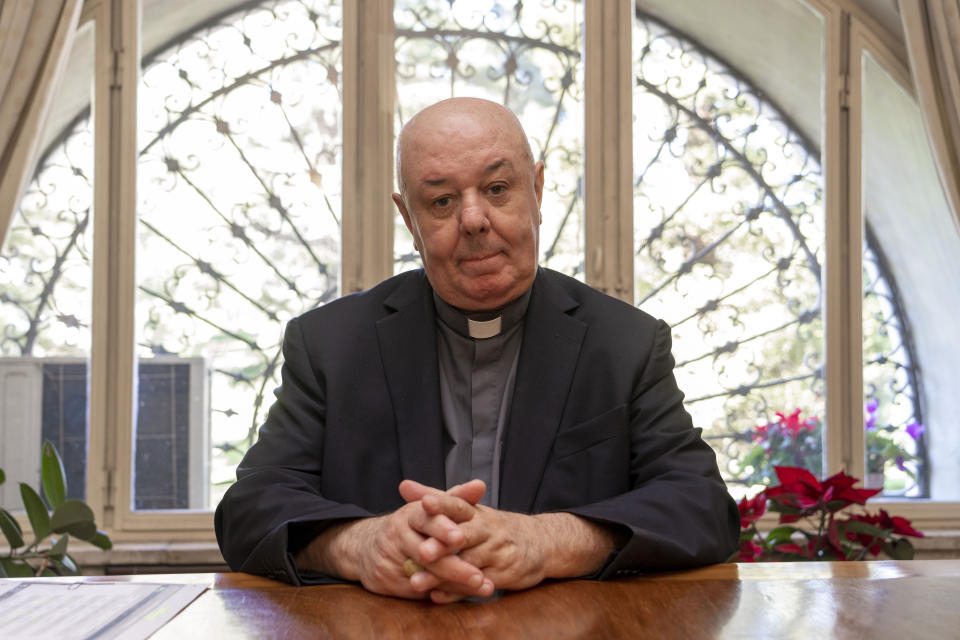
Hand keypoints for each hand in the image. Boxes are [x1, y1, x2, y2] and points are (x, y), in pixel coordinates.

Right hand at [293, 482, 490, 599]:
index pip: (426, 519)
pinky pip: (419, 591)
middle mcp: (398, 536)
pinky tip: (465, 596)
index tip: (460, 536)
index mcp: (409, 514)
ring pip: (426, 575)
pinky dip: (444, 594)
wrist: (365, 548)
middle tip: (476, 573)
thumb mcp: (428, 508)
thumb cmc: (409, 526)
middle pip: (426, 552)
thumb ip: (456, 498)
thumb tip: (481, 485)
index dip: (442, 528)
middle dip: (452, 564)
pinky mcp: (389, 582)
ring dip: (455, 582)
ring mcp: (391, 561)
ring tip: (481, 585)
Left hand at [400, 479, 622, 602]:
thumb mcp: (471, 510)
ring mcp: (497, 553)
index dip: (442, 503)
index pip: (458, 504)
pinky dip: (456, 592)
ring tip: (416, 581)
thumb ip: (438, 499)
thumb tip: (404, 485)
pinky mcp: (503, 575)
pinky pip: (476, 584)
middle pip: (464, 536)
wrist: (539, 544)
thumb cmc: (494, 527)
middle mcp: (488, 530)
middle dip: (442, 544)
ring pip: (467, 564)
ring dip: (441, 575)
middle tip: (421, 551)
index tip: (424, 502)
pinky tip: (437, 597)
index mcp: (477, 513)